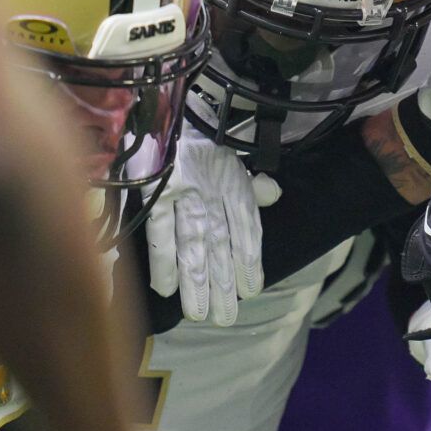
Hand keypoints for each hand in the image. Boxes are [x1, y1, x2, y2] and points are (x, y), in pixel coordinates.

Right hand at [146, 129, 262, 325]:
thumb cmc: (199, 145)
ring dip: (196, 282)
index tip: (251, 291)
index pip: (248, 229)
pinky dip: (163, 260)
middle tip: (224, 318)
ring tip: (198, 313)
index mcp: (234, 184)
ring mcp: (185, 193)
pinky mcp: (157, 193)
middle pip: (221, 246)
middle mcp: (213, 191)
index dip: (250, 261)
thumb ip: (252, 182)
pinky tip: (165, 288)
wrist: (165, 112)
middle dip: (223, 284)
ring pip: (193, 245)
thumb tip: (273, 194)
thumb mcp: (232, 160)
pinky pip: (160, 232)